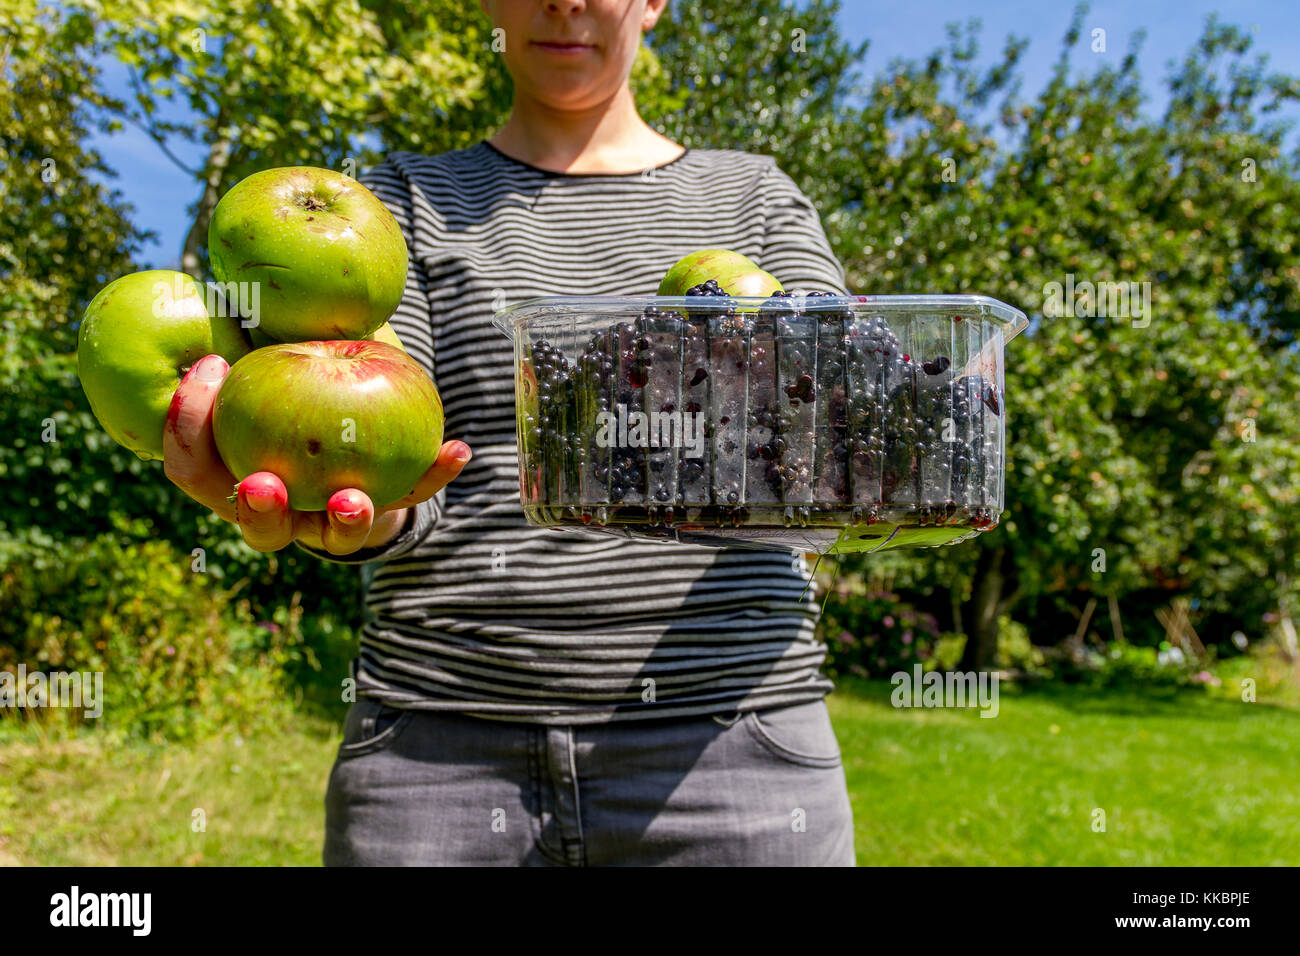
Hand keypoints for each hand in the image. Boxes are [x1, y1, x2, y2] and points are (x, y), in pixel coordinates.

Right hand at [163, 354, 470, 554]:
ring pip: (338, 536)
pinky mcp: (390, 505)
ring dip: (346, 519)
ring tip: (353, 497)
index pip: (193, 470)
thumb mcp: (271, 361)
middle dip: (260, 511)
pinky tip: (457, 449)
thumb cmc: (298, 379)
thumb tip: (243, 286)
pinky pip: (414, 495)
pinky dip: (435, 474)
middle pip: (262, 529)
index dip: (187, 426)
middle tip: (264, 484)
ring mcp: (336, 518)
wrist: (357, 418)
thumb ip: (255, 342)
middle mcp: (284, 508)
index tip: (211, 366)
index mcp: (233, 476)